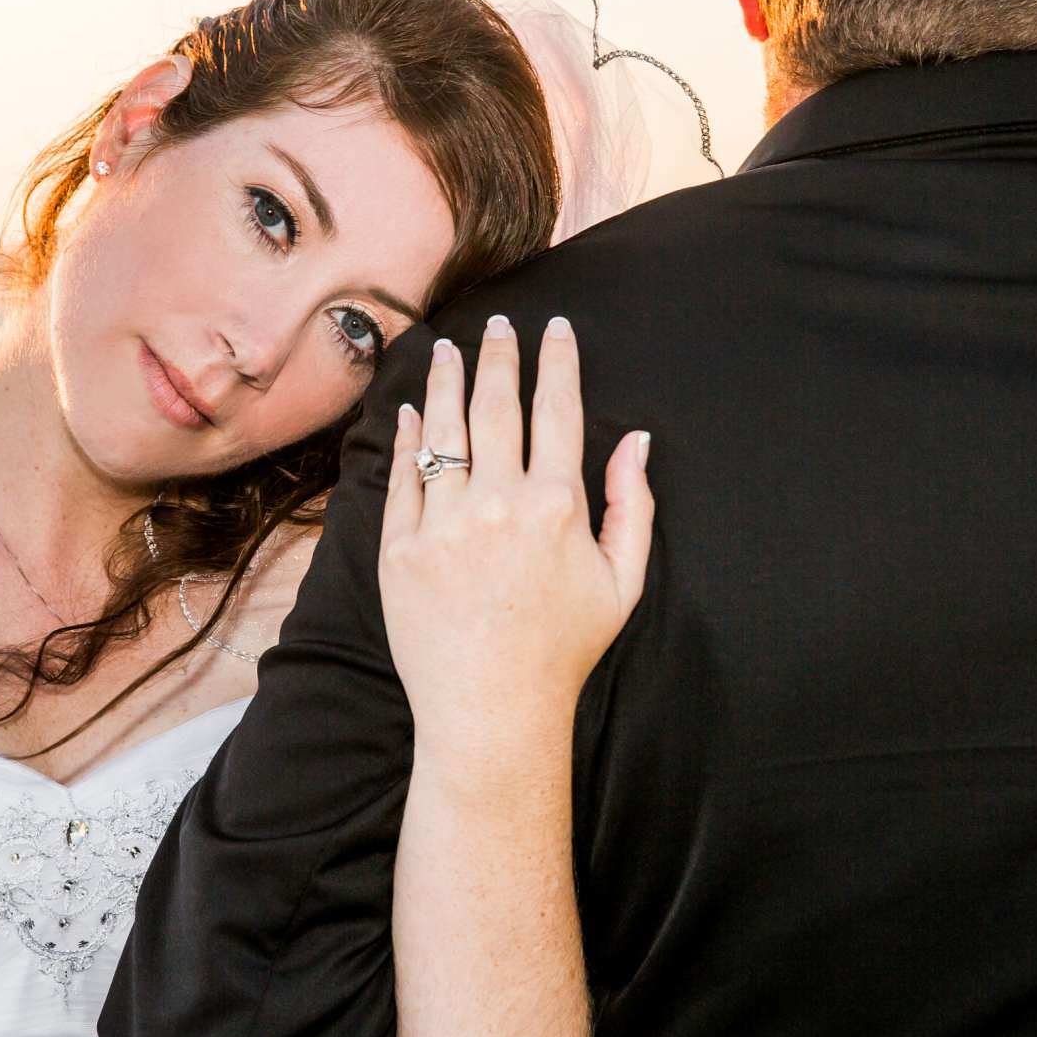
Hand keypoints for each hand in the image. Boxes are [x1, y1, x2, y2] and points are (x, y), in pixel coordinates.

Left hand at [380, 313, 653, 769]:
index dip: (557, 362)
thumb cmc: (563, 650)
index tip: (556, 330)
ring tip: (445, 350)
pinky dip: (407, 440)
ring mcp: (444, 524)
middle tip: (497, 325)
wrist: (491, 711)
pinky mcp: (401, 549)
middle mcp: (497, 503)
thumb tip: (635, 440)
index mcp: (557, 506)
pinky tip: (410, 413)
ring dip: (445, 382)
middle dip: (499, 356)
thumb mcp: (622, 582)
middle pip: (497, 406)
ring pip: (443, 431)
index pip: (558, 411)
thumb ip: (632, 506)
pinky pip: (403, 478)